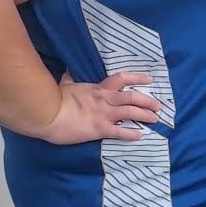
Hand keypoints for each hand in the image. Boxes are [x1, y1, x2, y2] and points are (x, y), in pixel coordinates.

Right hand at [39, 71, 161, 144]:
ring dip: (146, 116)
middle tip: (159, 106)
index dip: (138, 78)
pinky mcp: (100, 129)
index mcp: (98, 89)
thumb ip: (70, 79)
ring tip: (155, 119)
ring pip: (131, 112)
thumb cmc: (54, 99)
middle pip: (133, 97)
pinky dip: (131, 134)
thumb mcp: (65, 85)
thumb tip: (69, 70)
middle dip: (148, 101)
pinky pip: (120, 132)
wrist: (47, 114)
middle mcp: (105, 100)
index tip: (150, 79)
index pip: (122, 79)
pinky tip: (139, 136)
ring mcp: (103, 114)